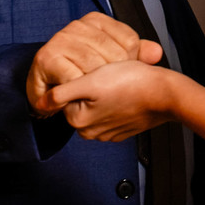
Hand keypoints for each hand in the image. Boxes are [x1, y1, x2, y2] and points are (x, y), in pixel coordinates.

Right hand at [26, 12, 162, 116]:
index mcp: (96, 20)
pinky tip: (81, 98)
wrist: (45, 89)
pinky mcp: (47, 58)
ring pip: (96, 67)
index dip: (130, 64)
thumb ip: (134, 55)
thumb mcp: (110, 62)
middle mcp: (78, 25)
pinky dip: (81, 92)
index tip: (121, 77)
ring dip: (97, 88)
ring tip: (95, 97)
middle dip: (115, 79)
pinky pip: (75, 79)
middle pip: (114, 55)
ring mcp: (61, 39)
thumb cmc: (80, 73)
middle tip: (109, 93)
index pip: (129, 41)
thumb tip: (156, 53)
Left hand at [45, 60, 178, 141]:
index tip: (95, 72)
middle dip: (92, 87)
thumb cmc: (130, 83)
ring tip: (120, 82)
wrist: (164, 94)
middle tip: (109, 75)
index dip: (79, 78)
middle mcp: (91, 131)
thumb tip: (39, 104)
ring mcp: (109, 132)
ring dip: (105, 94)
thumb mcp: (90, 82)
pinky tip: (127, 91)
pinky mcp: (123, 129)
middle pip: (82, 101)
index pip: (67, 95)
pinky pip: (113, 112)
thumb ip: (62, 93)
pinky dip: (118, 101)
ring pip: (98, 105)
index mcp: (79, 121)